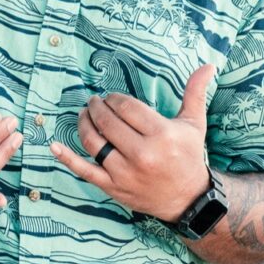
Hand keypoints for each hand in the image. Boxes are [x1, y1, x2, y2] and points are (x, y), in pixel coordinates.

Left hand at [50, 65, 214, 220]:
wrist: (188, 199)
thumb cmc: (190, 156)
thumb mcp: (194, 124)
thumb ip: (195, 93)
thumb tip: (208, 65)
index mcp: (161, 134)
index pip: (126, 107)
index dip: (114, 99)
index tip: (110, 97)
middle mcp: (142, 154)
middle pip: (108, 122)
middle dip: (97, 107)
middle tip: (94, 102)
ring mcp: (125, 173)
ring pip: (94, 142)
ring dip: (83, 124)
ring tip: (84, 115)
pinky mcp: (114, 187)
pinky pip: (85, 171)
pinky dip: (67, 158)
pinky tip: (54, 145)